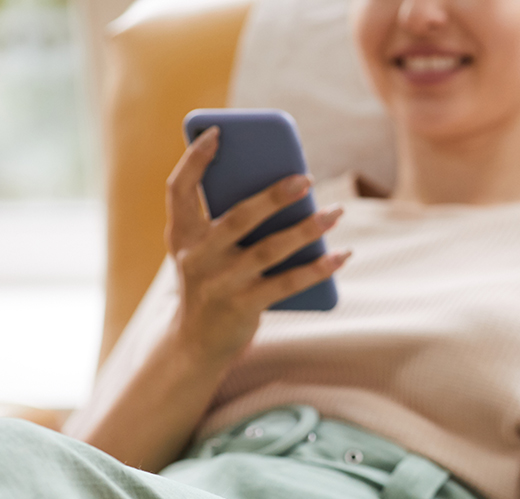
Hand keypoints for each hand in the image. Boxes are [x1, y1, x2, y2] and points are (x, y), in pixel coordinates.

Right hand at [164, 127, 351, 365]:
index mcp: (181, 235)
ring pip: (269, 250)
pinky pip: (288, 284)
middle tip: (306, 178)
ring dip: (307, 229)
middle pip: (238, 218)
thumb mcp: (206, 252)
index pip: (179, 190)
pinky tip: (341, 255)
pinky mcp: (242, 307)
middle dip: (274, 196)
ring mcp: (219, 284)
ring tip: (335, 213)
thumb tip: (290, 191)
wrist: (195, 344)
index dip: (195, 160)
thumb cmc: (212, 283)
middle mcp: (196, 257)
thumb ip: (230, 223)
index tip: (219, 134)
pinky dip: (318, 268)